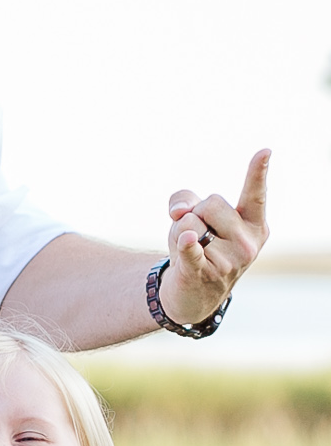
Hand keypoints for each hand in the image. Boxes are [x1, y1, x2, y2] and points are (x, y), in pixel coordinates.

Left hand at [158, 149, 268, 326]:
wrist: (193, 294)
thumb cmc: (201, 246)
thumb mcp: (195, 216)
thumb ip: (185, 199)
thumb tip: (181, 211)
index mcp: (254, 225)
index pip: (255, 195)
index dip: (258, 173)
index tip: (265, 151)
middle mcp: (247, 243)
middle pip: (211, 203)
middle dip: (195, 213)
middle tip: (198, 236)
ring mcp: (229, 261)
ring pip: (190, 222)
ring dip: (179, 233)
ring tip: (191, 251)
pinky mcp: (203, 273)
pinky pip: (192, 250)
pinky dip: (187, 245)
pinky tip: (190, 240)